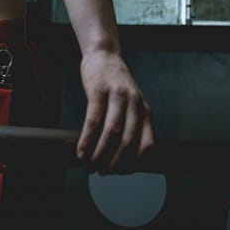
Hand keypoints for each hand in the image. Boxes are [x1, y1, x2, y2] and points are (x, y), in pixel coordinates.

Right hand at [76, 50, 154, 173]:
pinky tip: (81, 151)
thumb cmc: (115, 85)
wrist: (104, 56)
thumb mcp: (131, 105)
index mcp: (145, 111)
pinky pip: (93, 120)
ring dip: (99, 155)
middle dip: (115, 163)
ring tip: (89, 166)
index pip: (148, 145)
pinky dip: (87, 140)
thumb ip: (131, 126)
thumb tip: (121, 158)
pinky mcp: (98, 90)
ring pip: (111, 133)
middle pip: (128, 142)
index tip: (121, 173)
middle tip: (102, 173)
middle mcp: (135, 104)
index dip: (135, 164)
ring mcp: (117, 96)